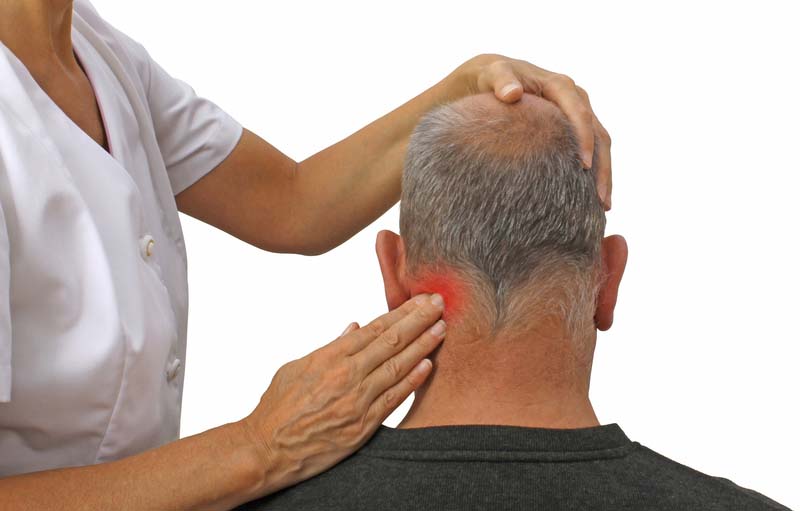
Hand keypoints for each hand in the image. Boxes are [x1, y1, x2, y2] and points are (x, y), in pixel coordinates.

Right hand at [239, 294, 445, 494]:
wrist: (267, 449)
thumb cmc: (278, 408)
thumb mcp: (296, 368)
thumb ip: (330, 347)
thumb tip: (355, 328)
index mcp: (329, 356)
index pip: (374, 328)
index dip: (400, 312)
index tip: (418, 300)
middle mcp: (346, 374)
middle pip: (391, 340)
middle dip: (418, 319)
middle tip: (439, 303)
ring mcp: (357, 399)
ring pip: (398, 365)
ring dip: (423, 344)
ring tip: (441, 328)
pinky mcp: (363, 424)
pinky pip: (394, 398)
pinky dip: (412, 380)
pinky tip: (428, 364)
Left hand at [447, 54, 612, 209]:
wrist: (493, 79)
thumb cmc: (492, 77)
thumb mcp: (493, 74)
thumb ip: (501, 81)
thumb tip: (512, 93)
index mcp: (560, 86)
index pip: (579, 113)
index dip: (584, 139)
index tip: (583, 167)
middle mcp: (576, 99)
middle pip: (598, 133)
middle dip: (602, 167)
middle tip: (601, 200)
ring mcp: (577, 114)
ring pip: (600, 146)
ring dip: (604, 175)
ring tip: (603, 207)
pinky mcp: (573, 129)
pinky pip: (591, 151)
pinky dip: (594, 174)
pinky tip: (591, 200)